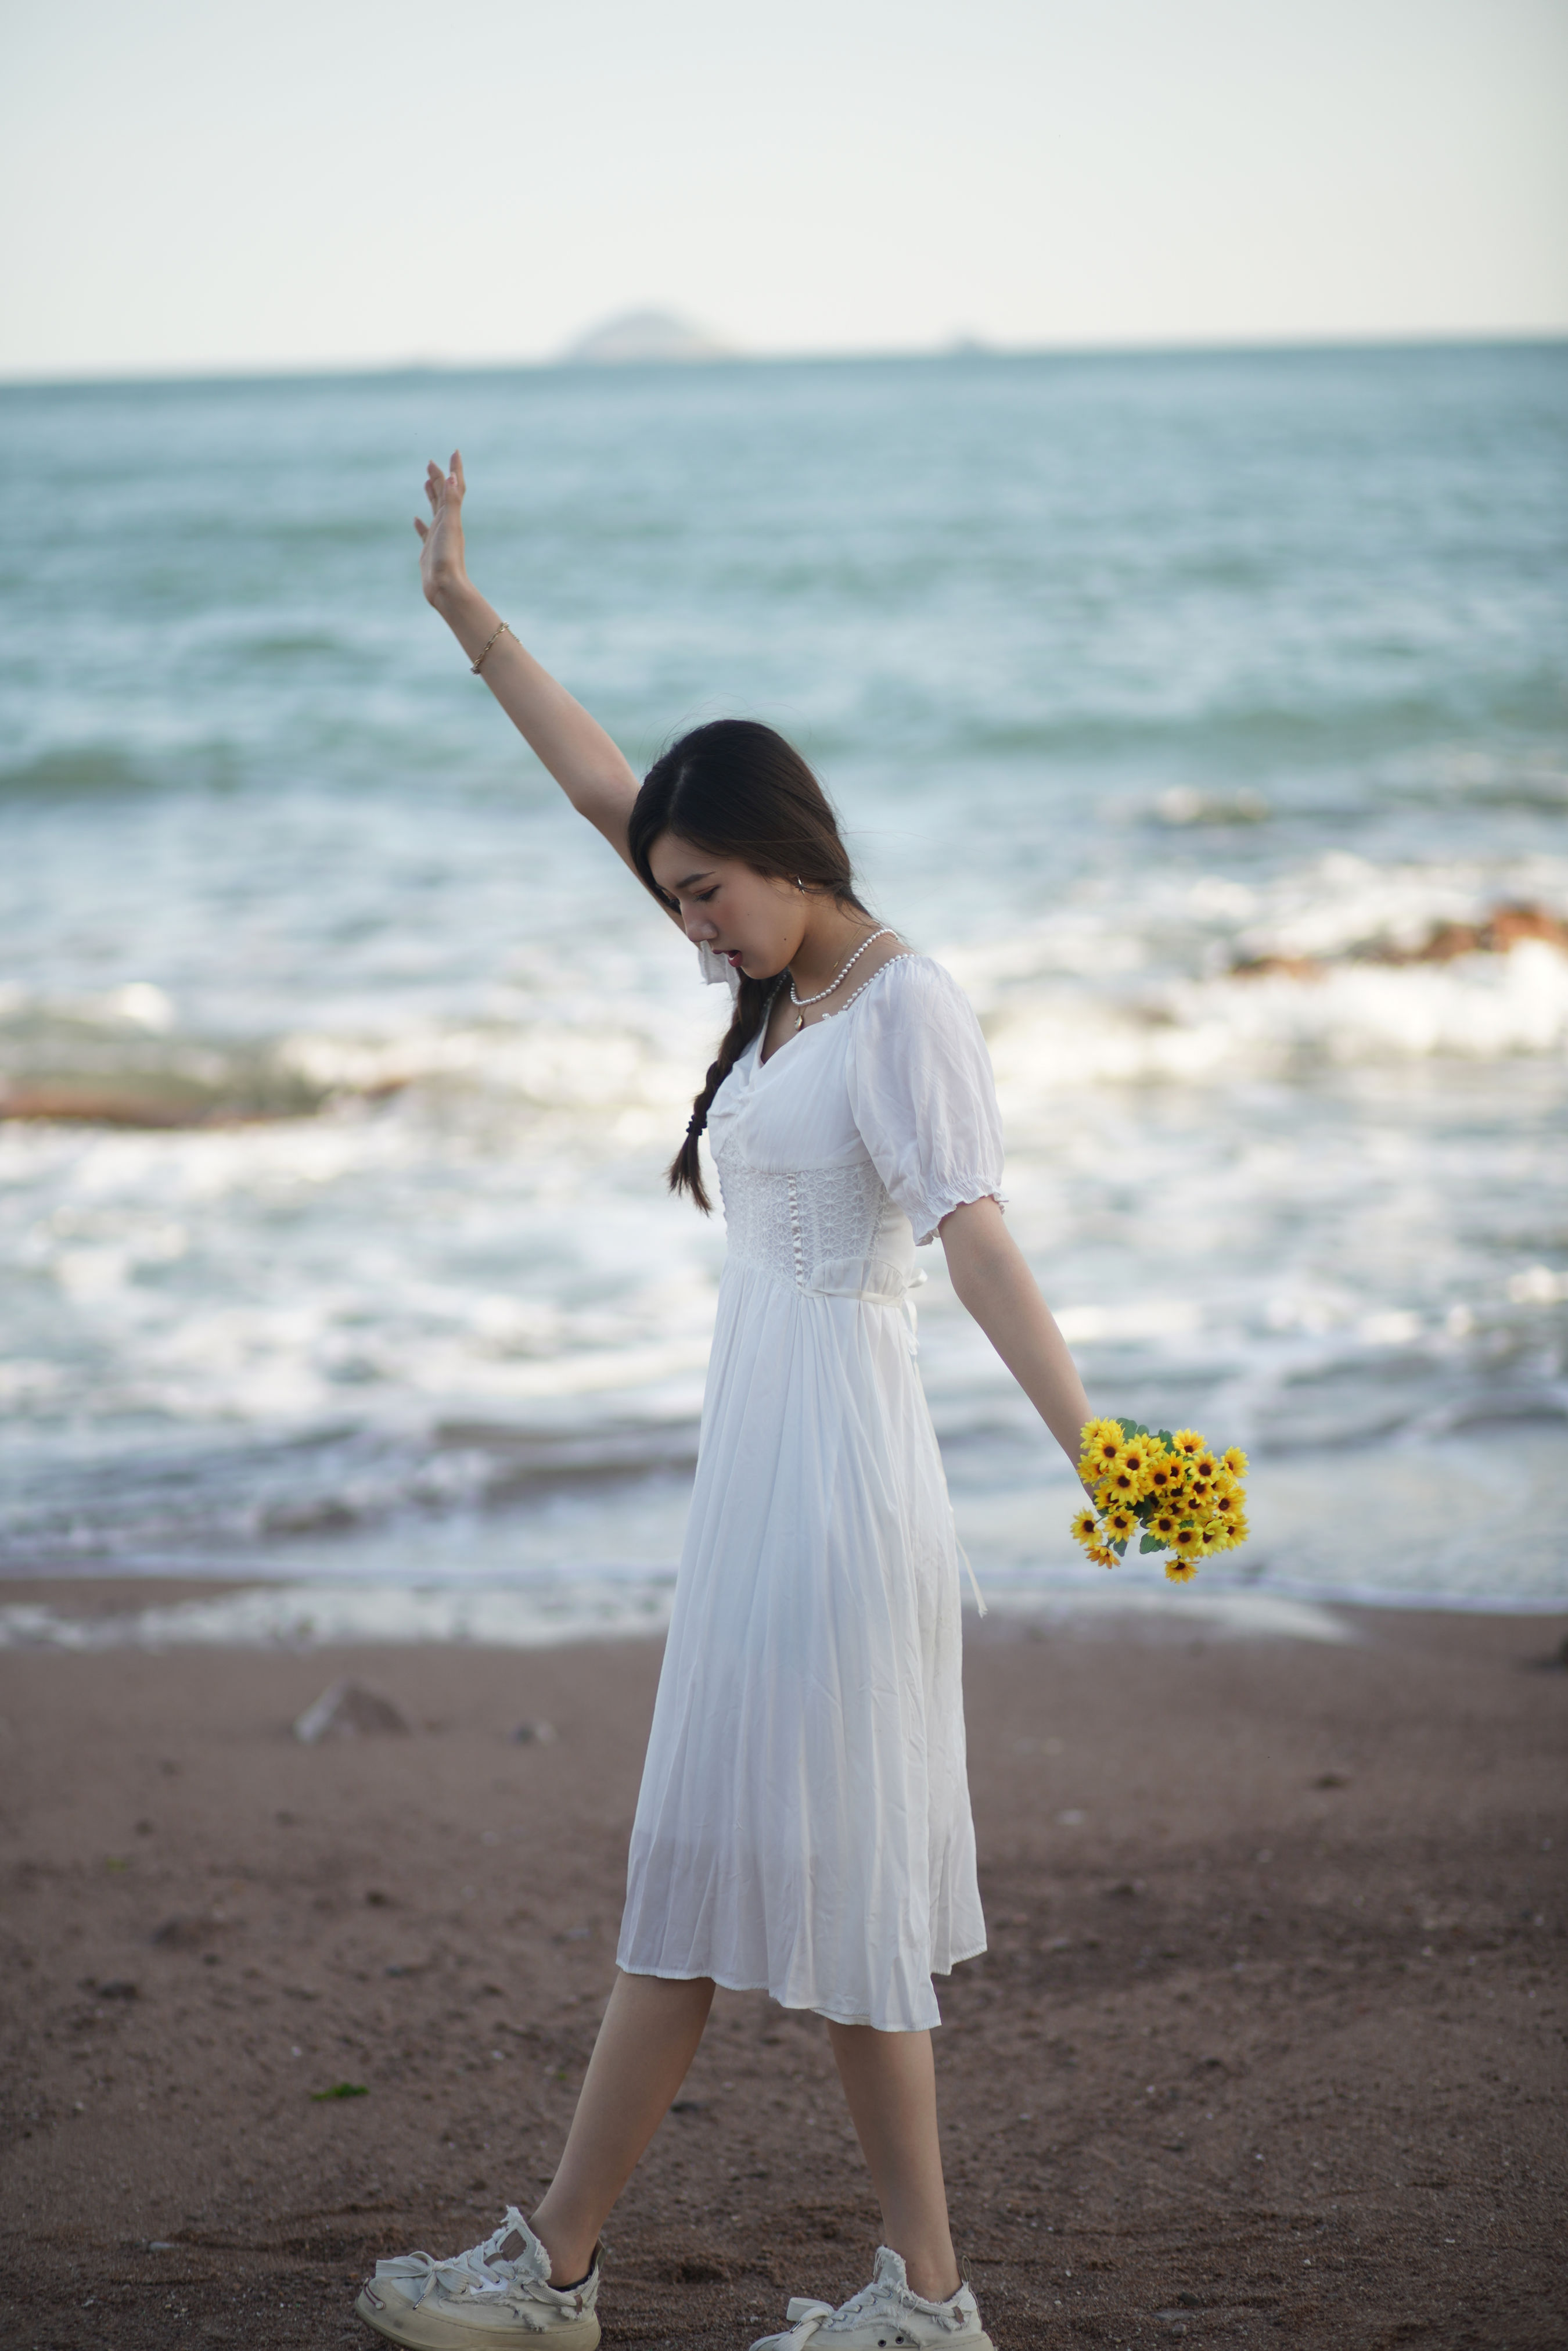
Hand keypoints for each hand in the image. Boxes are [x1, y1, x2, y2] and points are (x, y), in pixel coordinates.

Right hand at [413, 451, 467, 607]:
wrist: (445, 588)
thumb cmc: (448, 558)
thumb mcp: (450, 526)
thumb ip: (452, 501)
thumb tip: (453, 476)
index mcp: (452, 516)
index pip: (454, 487)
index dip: (454, 469)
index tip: (455, 452)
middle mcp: (447, 524)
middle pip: (443, 495)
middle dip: (439, 477)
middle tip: (430, 462)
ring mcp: (438, 536)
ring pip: (435, 510)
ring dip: (432, 495)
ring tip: (426, 482)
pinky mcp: (429, 549)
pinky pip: (424, 532)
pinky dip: (421, 524)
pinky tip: (416, 519)